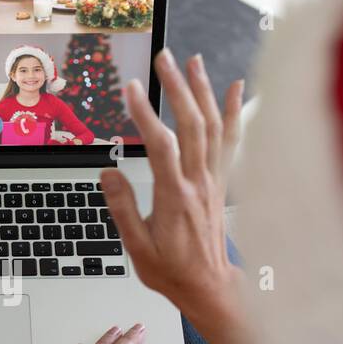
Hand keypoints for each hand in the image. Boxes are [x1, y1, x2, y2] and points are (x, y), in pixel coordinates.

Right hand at [100, 50, 254, 343]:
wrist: (209, 286)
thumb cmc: (172, 270)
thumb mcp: (136, 247)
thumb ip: (122, 207)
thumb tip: (108, 173)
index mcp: (175, 197)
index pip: (161, 146)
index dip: (145, 115)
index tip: (129, 90)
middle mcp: (199, 182)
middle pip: (192, 124)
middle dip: (177, 87)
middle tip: (164, 57)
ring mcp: (212, 180)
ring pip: (213, 126)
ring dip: (202, 90)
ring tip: (191, 61)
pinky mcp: (220, 182)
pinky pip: (231, 141)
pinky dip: (234, 112)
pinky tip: (234, 88)